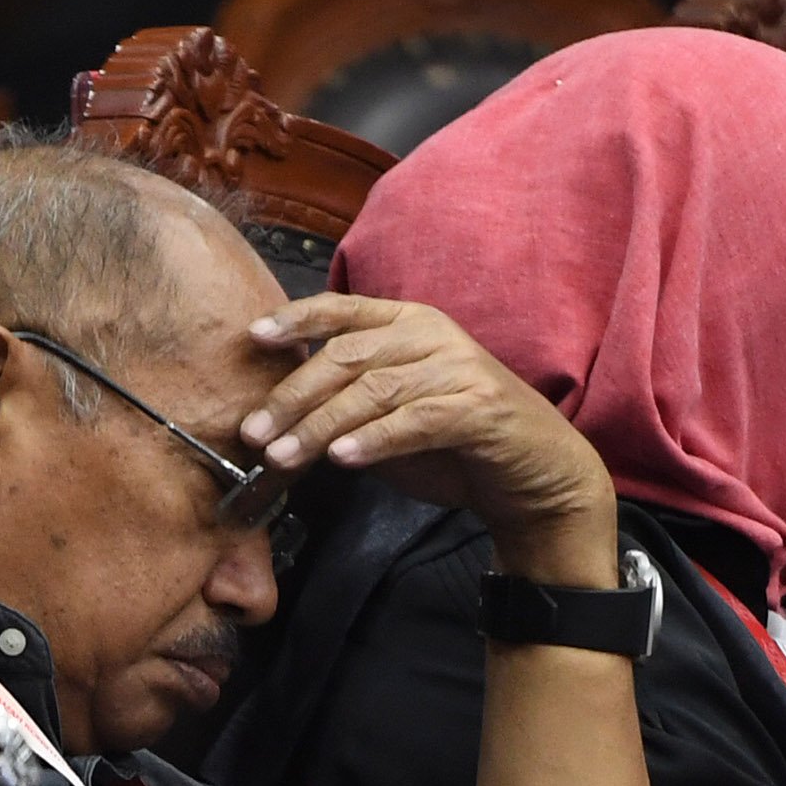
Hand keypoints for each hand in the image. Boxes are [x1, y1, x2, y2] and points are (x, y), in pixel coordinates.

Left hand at [240, 295, 616, 560]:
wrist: (532, 475)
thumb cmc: (453, 444)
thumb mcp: (389, 415)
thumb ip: (345, 403)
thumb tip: (278, 415)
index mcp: (409, 324)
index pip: (343, 310)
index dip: (297, 319)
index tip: (254, 337)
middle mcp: (434, 336)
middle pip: (348, 355)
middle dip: (293, 395)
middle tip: (254, 433)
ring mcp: (460, 370)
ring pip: (376, 390)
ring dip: (321, 426)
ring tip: (283, 456)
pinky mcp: (480, 409)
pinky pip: (417, 420)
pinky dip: (374, 440)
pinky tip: (342, 459)